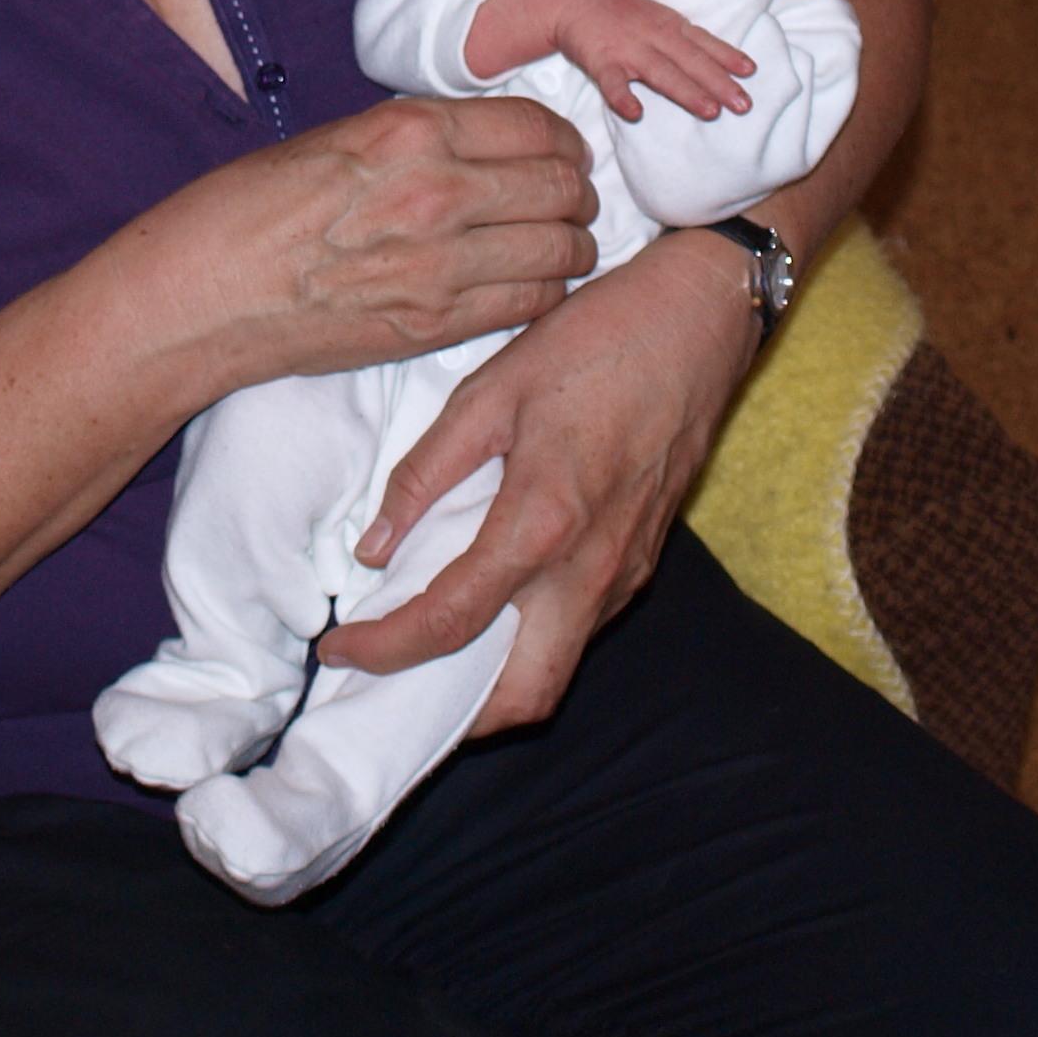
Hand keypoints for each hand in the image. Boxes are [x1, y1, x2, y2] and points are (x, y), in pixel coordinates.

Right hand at [125, 94, 597, 390]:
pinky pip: (531, 304)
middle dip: (576, 192)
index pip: (538, 127)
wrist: (198, 297)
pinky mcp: (434, 325)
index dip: (563, 141)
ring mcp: (441, 265)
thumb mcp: (335, 140)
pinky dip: (545, 293)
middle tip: (570, 200)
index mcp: (411, 131)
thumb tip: (481, 140)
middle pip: (563, 186)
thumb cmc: (247, 210)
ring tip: (560, 245)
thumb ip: (417, 137)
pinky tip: (530, 286)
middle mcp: (437, 192)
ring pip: (562, 250)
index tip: (562, 152)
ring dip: (571, 246)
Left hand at [317, 225, 757, 734]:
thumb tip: (373, 547)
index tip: (339, 648)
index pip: (449, 622)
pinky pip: (582, 628)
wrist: (699, 320)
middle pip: (523, 695)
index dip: (382, 649)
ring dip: (493, 684)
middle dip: (454, 716)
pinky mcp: (645, 561)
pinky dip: (530, 643)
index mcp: (543, 521)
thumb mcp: (490, 391)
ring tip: (431, 653)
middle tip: (394, 687)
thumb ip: (425, 473)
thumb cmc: (594, 342)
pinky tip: (492, 605)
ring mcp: (627, 571)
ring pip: (558, 670)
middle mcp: (591, 567)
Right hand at [526, 0, 752, 123]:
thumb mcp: (655, 17)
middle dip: (719, 82)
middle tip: (744, 104)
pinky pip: (613, 83)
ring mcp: (628, 48)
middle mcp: (654, 35)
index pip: (704, 42)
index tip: (751, 71)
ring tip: (710, 111)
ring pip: (661, 73)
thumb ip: (682, 36)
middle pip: (692, 61)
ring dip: (687, 91)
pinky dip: (623, 98)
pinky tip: (636, 113)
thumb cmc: (618, 12)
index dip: (727, 56)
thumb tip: (716, 58)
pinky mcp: (601, 61)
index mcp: (669, 24)